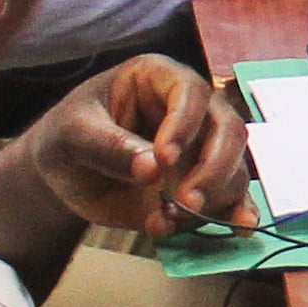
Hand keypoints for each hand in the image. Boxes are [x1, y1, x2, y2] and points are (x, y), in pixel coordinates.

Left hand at [10, 52, 251, 234]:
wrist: (66, 171)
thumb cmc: (69, 134)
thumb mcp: (74, 133)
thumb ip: (109, 147)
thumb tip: (152, 169)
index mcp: (160, 79)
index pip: (191, 92)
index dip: (185, 124)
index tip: (164, 159)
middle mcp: (193, 111)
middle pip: (228, 129)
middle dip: (213, 167)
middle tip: (186, 200)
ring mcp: (201, 149)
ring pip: (235, 165)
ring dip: (219, 194)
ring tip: (181, 216)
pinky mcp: (201, 184)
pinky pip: (231, 196)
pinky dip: (237, 212)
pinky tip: (241, 227)